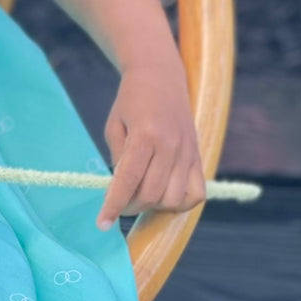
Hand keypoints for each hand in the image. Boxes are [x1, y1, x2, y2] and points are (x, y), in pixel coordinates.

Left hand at [98, 61, 206, 230]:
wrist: (161, 76)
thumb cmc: (131, 100)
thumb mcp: (115, 125)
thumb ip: (118, 158)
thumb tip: (121, 190)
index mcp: (145, 135)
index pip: (128, 180)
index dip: (113, 205)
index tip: (101, 224)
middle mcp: (170, 146)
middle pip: (152, 194)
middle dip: (131, 206)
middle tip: (120, 203)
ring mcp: (188, 152)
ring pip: (174, 198)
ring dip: (154, 205)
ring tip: (141, 195)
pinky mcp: (199, 157)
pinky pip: (196, 193)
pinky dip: (180, 203)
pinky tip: (165, 195)